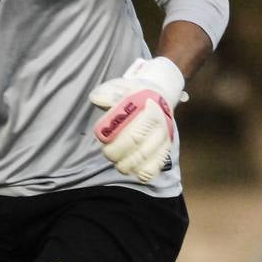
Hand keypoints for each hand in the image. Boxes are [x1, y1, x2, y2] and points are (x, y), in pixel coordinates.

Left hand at [90, 56, 185, 183]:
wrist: (157, 98)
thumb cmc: (134, 95)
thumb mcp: (122, 87)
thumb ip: (108, 92)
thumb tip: (97, 99)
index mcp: (152, 111)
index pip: (134, 135)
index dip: (116, 142)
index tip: (102, 140)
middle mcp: (161, 127)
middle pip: (138, 151)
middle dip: (117, 154)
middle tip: (107, 152)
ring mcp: (164, 142)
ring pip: (144, 164)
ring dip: (125, 166)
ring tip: (117, 160)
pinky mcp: (164, 154)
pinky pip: (151, 171)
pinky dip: (138, 174)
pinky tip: (130, 168)